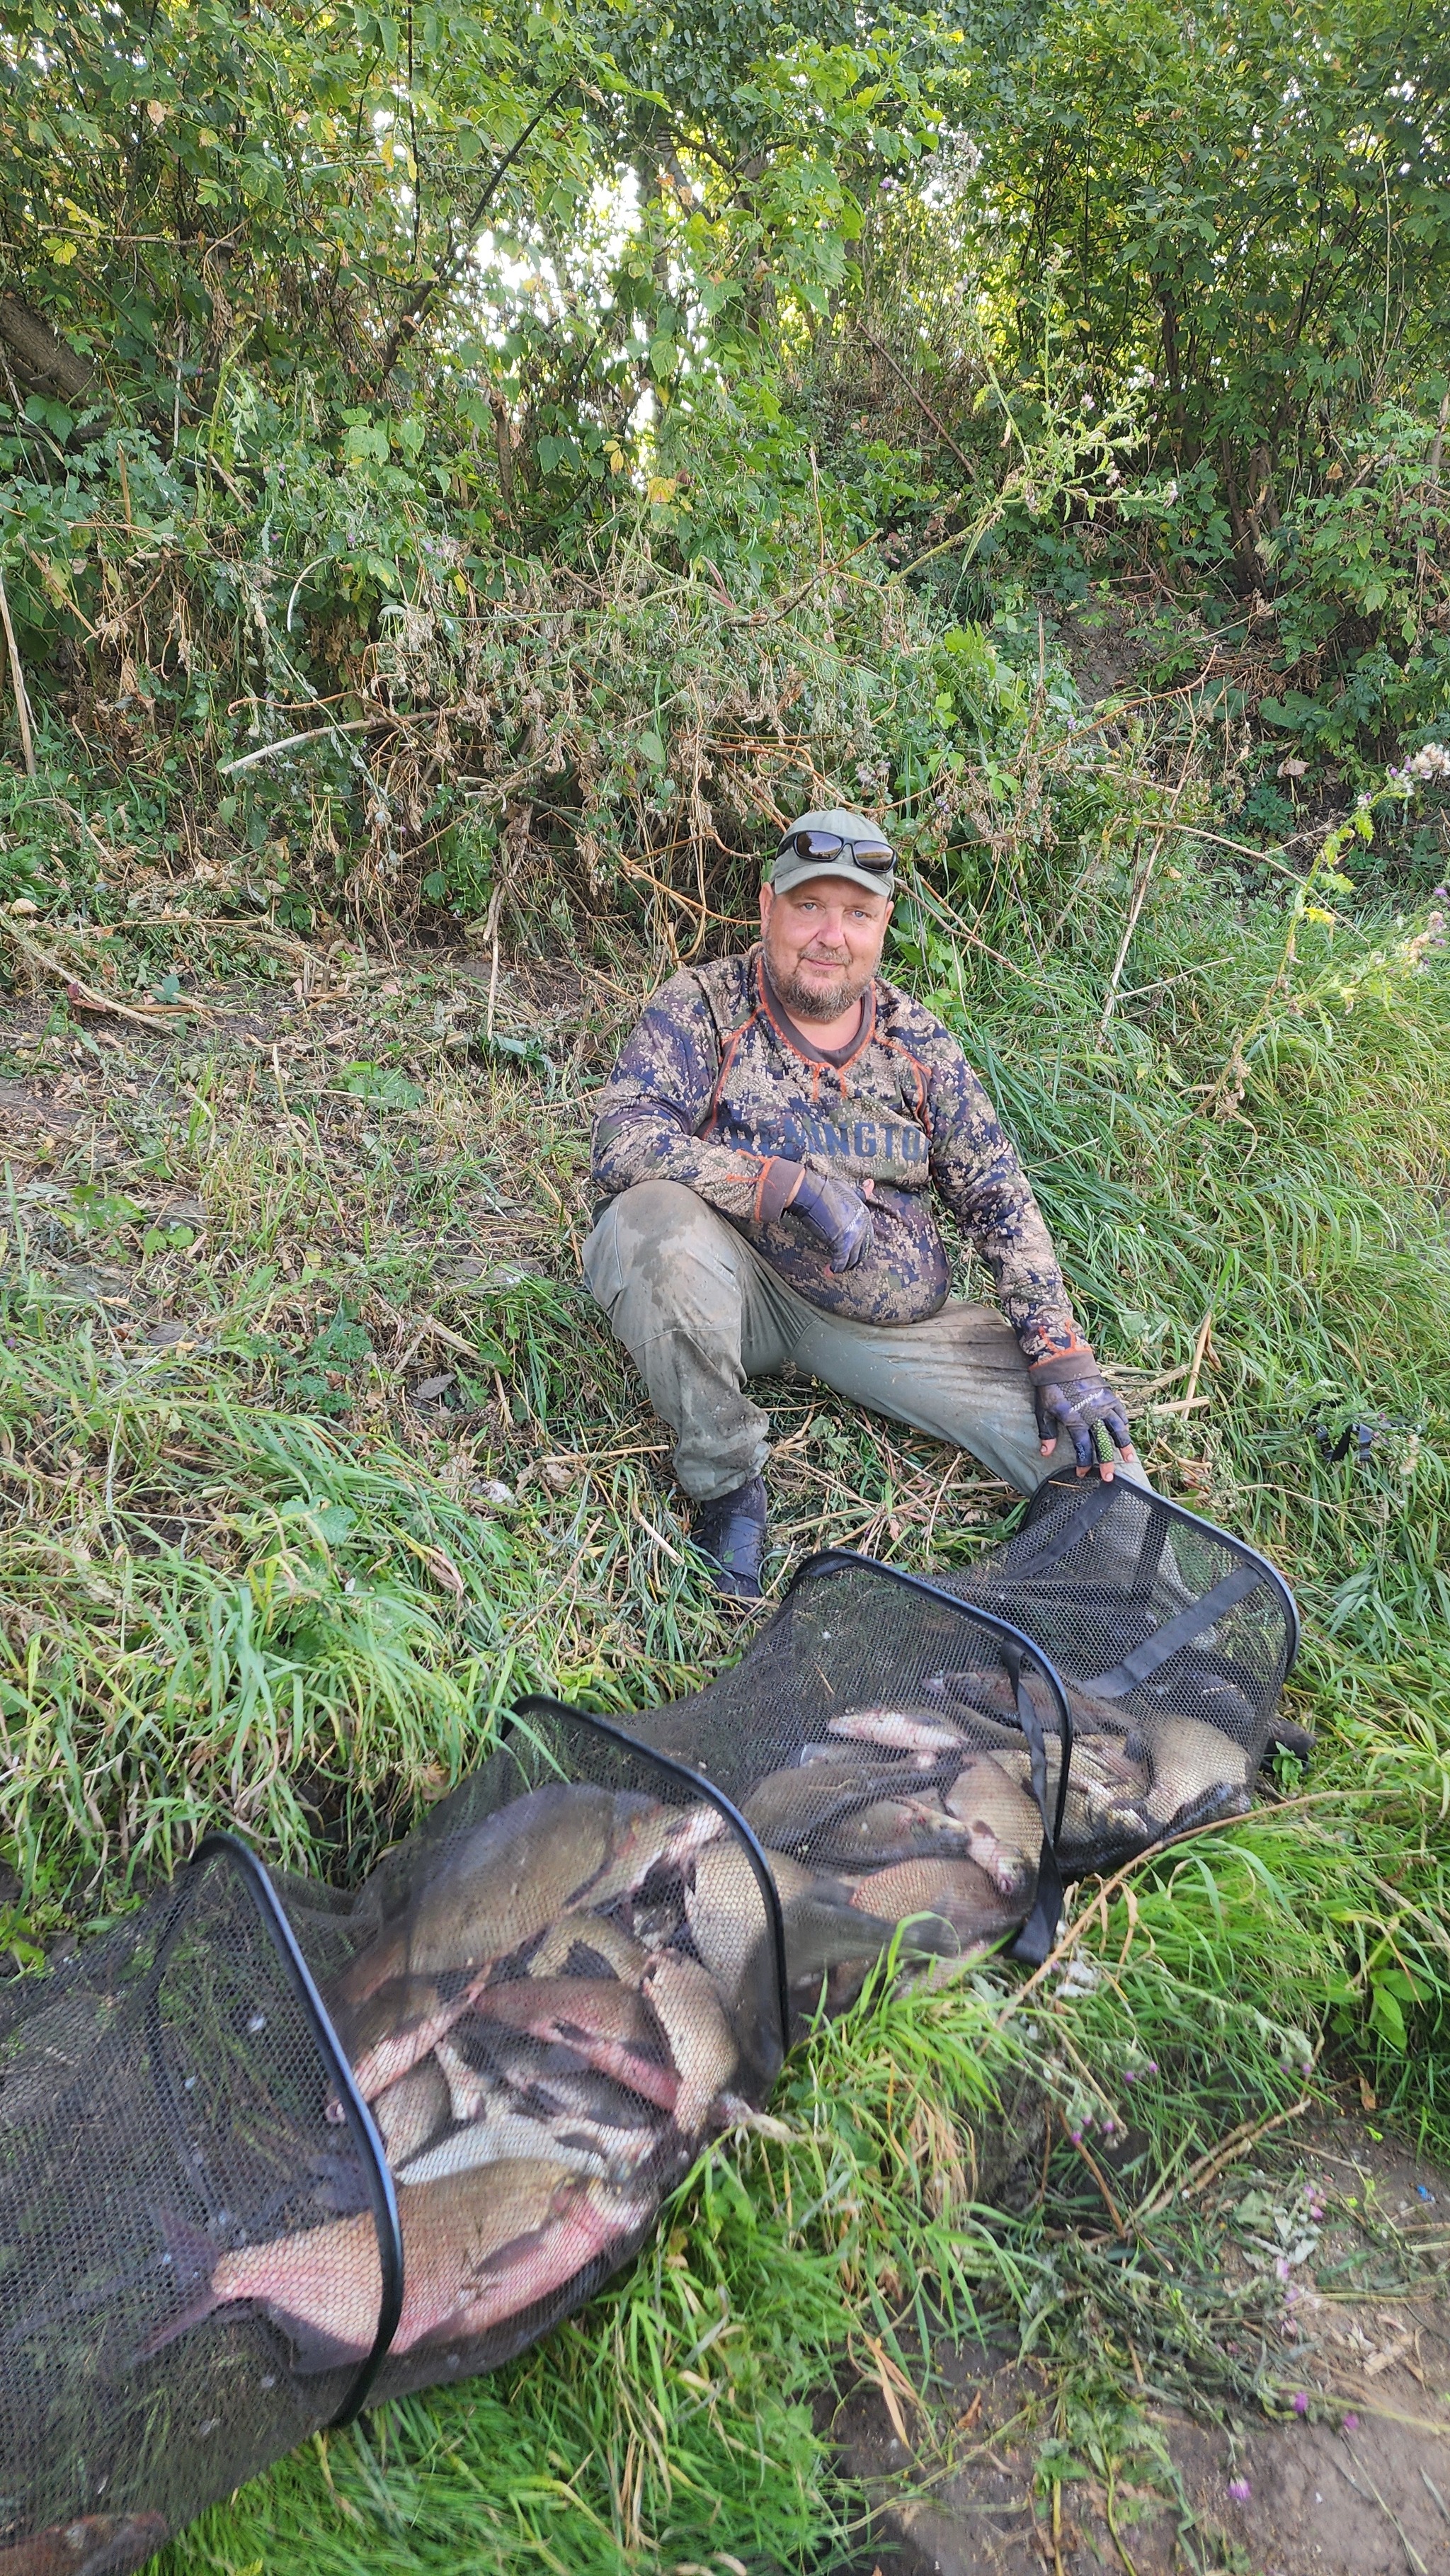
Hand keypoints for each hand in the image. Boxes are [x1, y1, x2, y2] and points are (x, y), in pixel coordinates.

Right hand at [785, 1167, 873, 1271]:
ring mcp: (854, 1237)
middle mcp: (863, 1227)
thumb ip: (861, 1192)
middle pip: (862, 1251)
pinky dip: (835, 1268)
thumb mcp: (849, 1190)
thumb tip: (871, 1183)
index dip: (859, 1247)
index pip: (867, 1238)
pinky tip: (828, 1271)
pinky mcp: (842, 1244)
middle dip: (853, 1260)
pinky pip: (841, 1262)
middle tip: (842, 1265)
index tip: (850, 1252)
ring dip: (843, 1266)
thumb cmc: (828, 1190)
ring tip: (834, 1269)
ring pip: (852, 1259)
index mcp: (865, 1216)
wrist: (815, 1195)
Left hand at [1027, 1336, 1134, 1477]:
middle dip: (1106, 1462)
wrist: (1063, 1361)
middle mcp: (1093, 1416)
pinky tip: (1126, 1431)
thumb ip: (1047, 1433)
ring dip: (1123, 1445)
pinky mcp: (1109, 1396)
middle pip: (1103, 1443)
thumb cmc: (1050, 1387)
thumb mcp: (1043, 1411)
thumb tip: (1046, 1453)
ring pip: (1118, 1429)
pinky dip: (1123, 1423)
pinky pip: (1120, 1412)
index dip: (1083, 1462)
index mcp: (1076, 1421)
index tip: (1082, 1473)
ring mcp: (1104, 1406)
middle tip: (1108, 1478)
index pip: (1083, 1447)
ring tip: (1129, 1458)